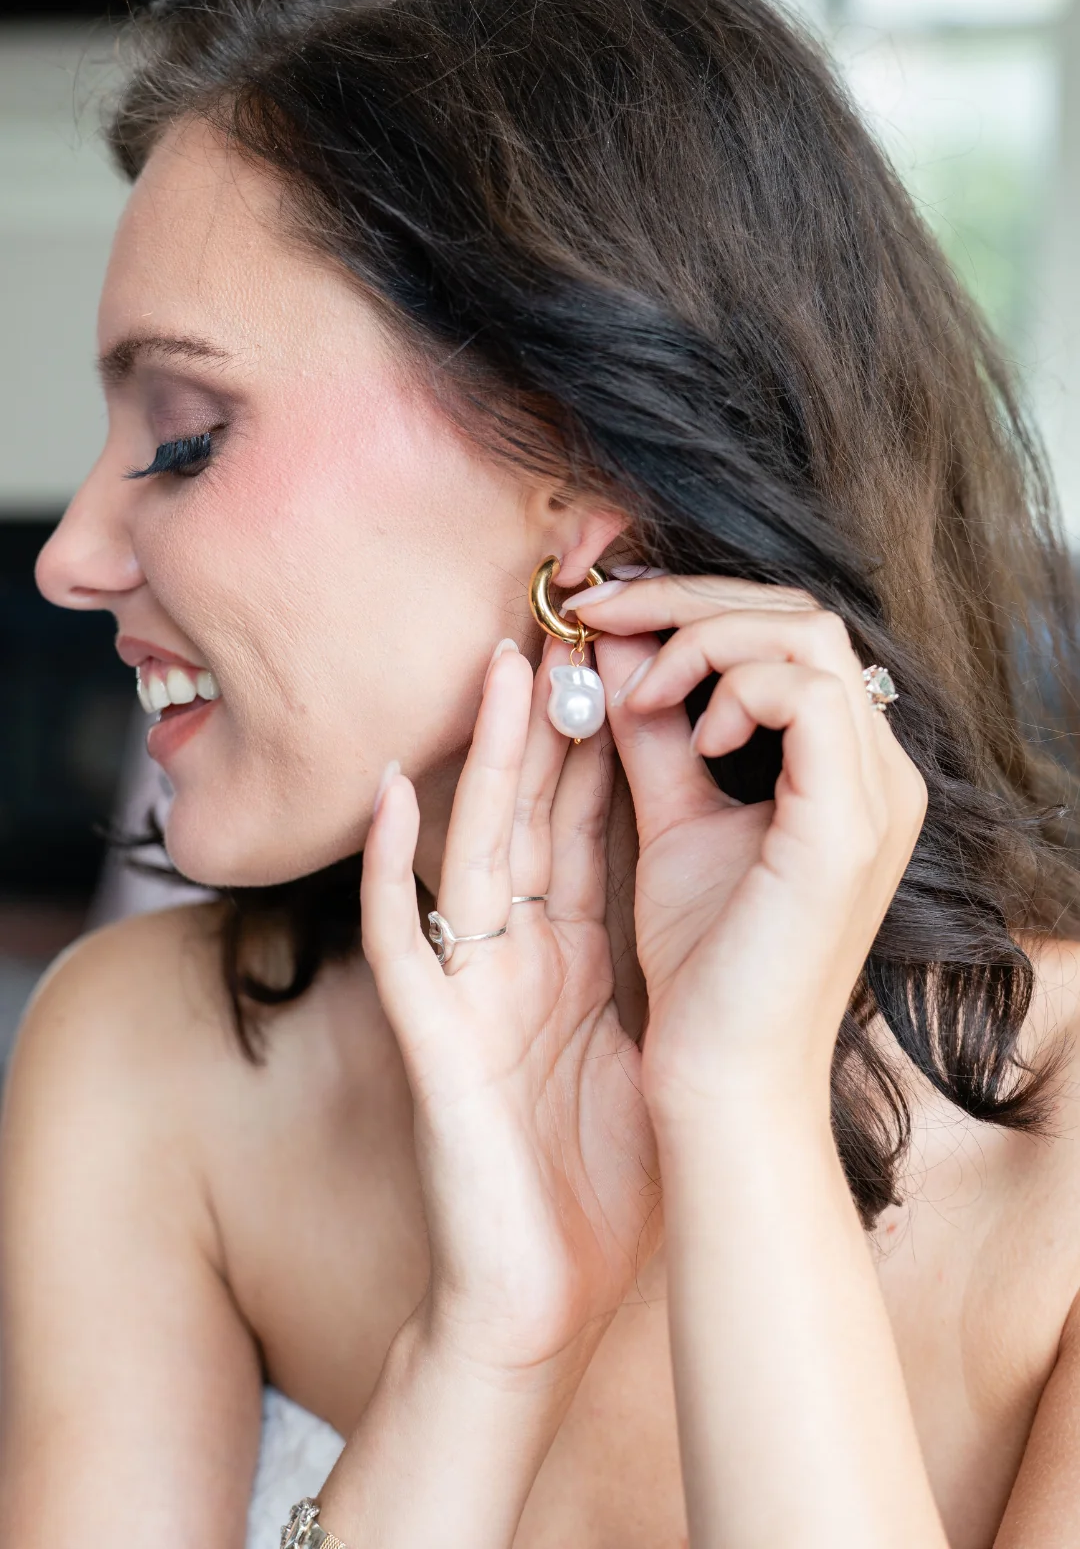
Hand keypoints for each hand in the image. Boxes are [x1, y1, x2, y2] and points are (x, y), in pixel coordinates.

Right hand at [360, 639, 658, 1385]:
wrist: (540, 1299)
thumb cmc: (594, 1183)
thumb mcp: (637, 1042)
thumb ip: (645, 957)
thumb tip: (704, 884)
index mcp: (569, 958)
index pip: (587, 827)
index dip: (603, 744)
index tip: (628, 662)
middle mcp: (514, 956)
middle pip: (531, 815)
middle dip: (551, 720)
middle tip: (571, 620)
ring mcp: (466, 990)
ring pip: (471, 850)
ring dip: (485, 758)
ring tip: (504, 666)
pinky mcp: (430, 1040)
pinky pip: (403, 940)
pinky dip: (393, 867)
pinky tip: (398, 794)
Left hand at [564, 576, 927, 1117]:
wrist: (724, 1076)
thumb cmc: (705, 962)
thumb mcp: (673, 816)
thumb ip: (655, 728)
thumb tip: (616, 640)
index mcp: (847, 769)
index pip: (790, 631)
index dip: (696, 602)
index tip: (607, 609)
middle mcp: (880, 773)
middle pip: (803, 614)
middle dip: (691, 598)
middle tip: (604, 611)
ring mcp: (875, 796)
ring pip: (809, 634)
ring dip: (706, 635)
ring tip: (647, 687)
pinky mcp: (848, 827)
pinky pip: (809, 694)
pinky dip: (737, 687)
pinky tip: (693, 730)